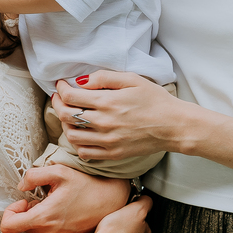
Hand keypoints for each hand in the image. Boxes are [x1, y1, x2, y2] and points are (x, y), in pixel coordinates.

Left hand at [0, 165, 128, 232]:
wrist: (112, 200)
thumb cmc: (86, 185)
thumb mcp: (59, 171)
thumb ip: (33, 175)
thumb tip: (21, 186)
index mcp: (44, 218)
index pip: (8, 226)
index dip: (10, 212)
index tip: (24, 201)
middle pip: (21, 229)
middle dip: (26, 214)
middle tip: (41, 200)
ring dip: (38, 219)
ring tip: (54, 205)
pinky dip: (49, 225)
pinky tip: (61, 213)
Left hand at [54, 72, 185, 159]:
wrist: (174, 126)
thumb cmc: (155, 100)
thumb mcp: (132, 80)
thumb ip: (104, 78)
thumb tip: (81, 81)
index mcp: (107, 102)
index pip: (70, 97)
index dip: (61, 89)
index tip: (61, 84)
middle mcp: (104, 123)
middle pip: (66, 116)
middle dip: (58, 104)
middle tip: (59, 98)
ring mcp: (107, 141)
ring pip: (72, 136)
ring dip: (66, 124)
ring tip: (70, 116)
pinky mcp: (113, 154)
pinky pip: (85, 153)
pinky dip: (78, 143)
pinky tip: (82, 134)